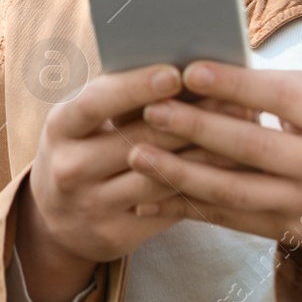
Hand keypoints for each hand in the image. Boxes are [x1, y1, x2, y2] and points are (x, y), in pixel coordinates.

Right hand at [17, 63, 256, 301]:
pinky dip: (203, 184)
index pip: (96, 103)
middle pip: (139, 140)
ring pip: (162, 176)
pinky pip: (169, 206)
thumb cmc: (82, 150)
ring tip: (244, 128)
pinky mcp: (117, 235)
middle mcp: (70, 168)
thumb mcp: (82, 122)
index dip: (135, 87)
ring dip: (207, 151)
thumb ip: (118, 98)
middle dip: (191, 116)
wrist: (57, 220)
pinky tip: (233, 167)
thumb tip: (181, 67)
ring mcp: (93, 206)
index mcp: (59, 127)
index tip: (175, 72)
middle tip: (235, 95)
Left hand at [124, 61, 301, 268]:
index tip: (189, 71)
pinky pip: (226, 219)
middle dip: (197, 128)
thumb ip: (270, 87)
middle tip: (152, 110)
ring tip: (138, 154)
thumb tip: (204, 70)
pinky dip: (183, 208)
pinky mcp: (281, 231)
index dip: (234, 86)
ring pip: (234, 190)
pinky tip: (144, 199)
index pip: (281, 99)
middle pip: (252, 147)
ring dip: (180, 173)